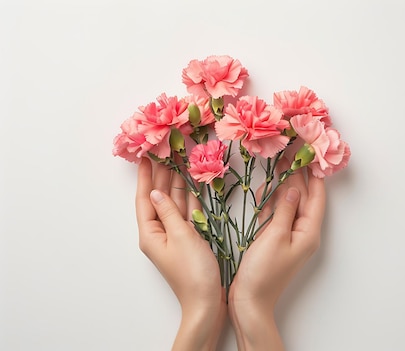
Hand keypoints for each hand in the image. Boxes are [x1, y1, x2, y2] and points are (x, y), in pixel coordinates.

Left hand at [135, 158, 225, 350]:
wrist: (207, 302)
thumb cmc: (193, 272)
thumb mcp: (181, 237)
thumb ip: (169, 211)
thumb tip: (156, 192)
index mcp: (151, 233)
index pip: (144, 198)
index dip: (145, 176)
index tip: (145, 156)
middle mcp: (160, 233)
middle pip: (159, 198)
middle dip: (162, 175)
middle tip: (166, 151)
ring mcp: (175, 236)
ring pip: (174, 203)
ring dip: (177, 183)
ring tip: (180, 160)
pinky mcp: (190, 240)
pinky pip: (188, 214)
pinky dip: (191, 198)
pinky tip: (194, 184)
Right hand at [228, 162, 325, 349]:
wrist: (249, 301)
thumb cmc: (263, 272)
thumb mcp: (275, 236)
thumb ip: (285, 209)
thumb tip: (294, 188)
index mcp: (309, 232)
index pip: (317, 198)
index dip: (315, 176)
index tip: (311, 154)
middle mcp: (302, 232)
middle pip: (303, 198)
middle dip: (297, 176)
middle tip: (291, 153)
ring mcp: (288, 236)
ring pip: (289, 204)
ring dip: (283, 186)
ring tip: (278, 162)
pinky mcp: (274, 239)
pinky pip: (277, 215)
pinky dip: (272, 202)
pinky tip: (266, 188)